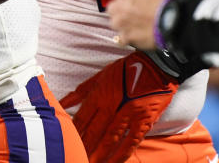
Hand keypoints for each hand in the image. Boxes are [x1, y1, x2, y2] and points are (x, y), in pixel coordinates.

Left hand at [60, 51, 177, 162]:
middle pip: (94, 131)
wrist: (156, 65)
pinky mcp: (144, 120)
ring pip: (111, 138)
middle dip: (84, 146)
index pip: (82, 118)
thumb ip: (81, 91)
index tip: (67, 143)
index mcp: (100, 93)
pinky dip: (122, 154)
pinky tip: (113, 162)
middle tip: (76, 158)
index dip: (73, 132)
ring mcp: (129, 114)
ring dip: (99, 154)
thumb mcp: (100, 75)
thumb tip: (62, 103)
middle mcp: (113, 105)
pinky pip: (131, 141)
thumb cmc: (126, 69)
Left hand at [101, 0, 183, 49]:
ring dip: (122, 21)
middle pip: (110, 7)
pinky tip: (137, 32)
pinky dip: (127, 36)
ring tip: (136, 20)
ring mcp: (125, 25)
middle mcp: (121, 8)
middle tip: (134, 6)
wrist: (181, 22)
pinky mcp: (131, 40)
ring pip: (114, 23)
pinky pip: (121, 39)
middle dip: (119, 6)